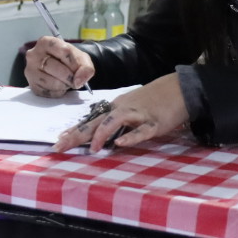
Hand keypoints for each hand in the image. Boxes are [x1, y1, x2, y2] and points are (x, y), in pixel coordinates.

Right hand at [24, 36, 93, 96]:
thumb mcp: (80, 57)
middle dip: (70, 76)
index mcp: (46, 42)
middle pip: (55, 67)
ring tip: (66, 81)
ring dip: (64, 85)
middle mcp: (34, 55)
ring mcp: (30, 70)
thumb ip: (85, 66)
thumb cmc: (67, 60)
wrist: (58, 68)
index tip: (80, 71)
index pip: (64, 51)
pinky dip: (58, 92)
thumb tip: (79, 81)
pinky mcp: (32, 85)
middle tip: (75, 80)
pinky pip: (48, 92)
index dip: (75, 63)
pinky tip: (59, 87)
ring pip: (51, 82)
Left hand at [51, 72, 188, 152]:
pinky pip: (141, 130)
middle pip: (95, 122)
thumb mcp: (130, 107)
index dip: (74, 130)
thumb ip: (115, 119)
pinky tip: (120, 143)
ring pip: (115, 122)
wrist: (179, 88)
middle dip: (76, 135)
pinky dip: (131, 137)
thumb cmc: (153, 100)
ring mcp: (138, 115)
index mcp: (115, 108)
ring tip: (92, 149)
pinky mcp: (154, 122)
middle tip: (59, 147)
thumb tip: (99, 133)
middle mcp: (122, 109)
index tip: (58, 140)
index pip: (90, 120)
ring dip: (102, 135)